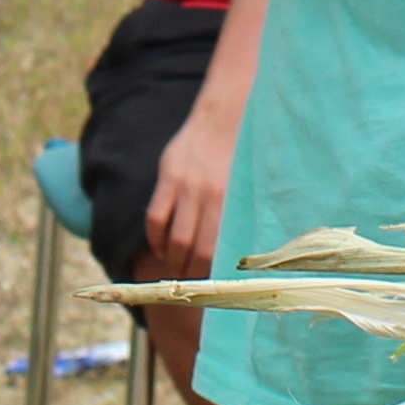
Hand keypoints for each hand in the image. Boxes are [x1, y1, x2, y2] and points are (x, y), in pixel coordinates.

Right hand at [147, 75, 242, 272]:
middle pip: (194, 251)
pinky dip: (156, 239)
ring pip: (174, 240)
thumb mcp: (248, 188)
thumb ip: (238, 217)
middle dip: (191, 275)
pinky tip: (161, 248)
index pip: (218, 252)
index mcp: (233, 202)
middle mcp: (209, 196)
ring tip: (176, 270)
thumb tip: (237, 255)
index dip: (212, 276)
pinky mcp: (168, 176)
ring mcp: (186, 186)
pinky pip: (155, 217)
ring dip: (173, 261)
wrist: (227, 114)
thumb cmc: (243, 157)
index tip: (213, 290)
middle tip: (192, 286)